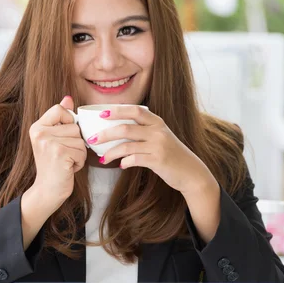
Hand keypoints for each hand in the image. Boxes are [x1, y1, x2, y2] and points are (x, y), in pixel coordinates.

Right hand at [28, 96, 86, 210]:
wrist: (48, 190)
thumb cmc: (54, 165)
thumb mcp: (54, 139)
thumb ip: (60, 118)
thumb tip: (68, 98)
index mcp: (37, 127)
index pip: (60, 109)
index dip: (68, 122)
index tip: (63, 137)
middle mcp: (40, 133)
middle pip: (75, 127)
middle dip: (76, 143)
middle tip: (63, 155)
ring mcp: (49, 143)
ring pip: (80, 140)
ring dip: (78, 153)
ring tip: (65, 161)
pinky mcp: (60, 153)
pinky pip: (82, 152)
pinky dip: (79, 162)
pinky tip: (67, 168)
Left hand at [91, 105, 216, 197]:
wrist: (190, 172)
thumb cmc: (171, 154)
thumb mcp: (160, 137)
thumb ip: (143, 131)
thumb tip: (115, 131)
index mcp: (157, 122)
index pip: (135, 110)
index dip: (117, 110)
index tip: (101, 114)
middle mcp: (157, 131)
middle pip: (126, 127)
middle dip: (105, 133)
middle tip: (92, 139)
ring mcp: (158, 145)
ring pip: (127, 145)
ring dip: (111, 152)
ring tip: (103, 158)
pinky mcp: (158, 160)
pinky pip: (135, 159)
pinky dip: (125, 162)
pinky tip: (121, 165)